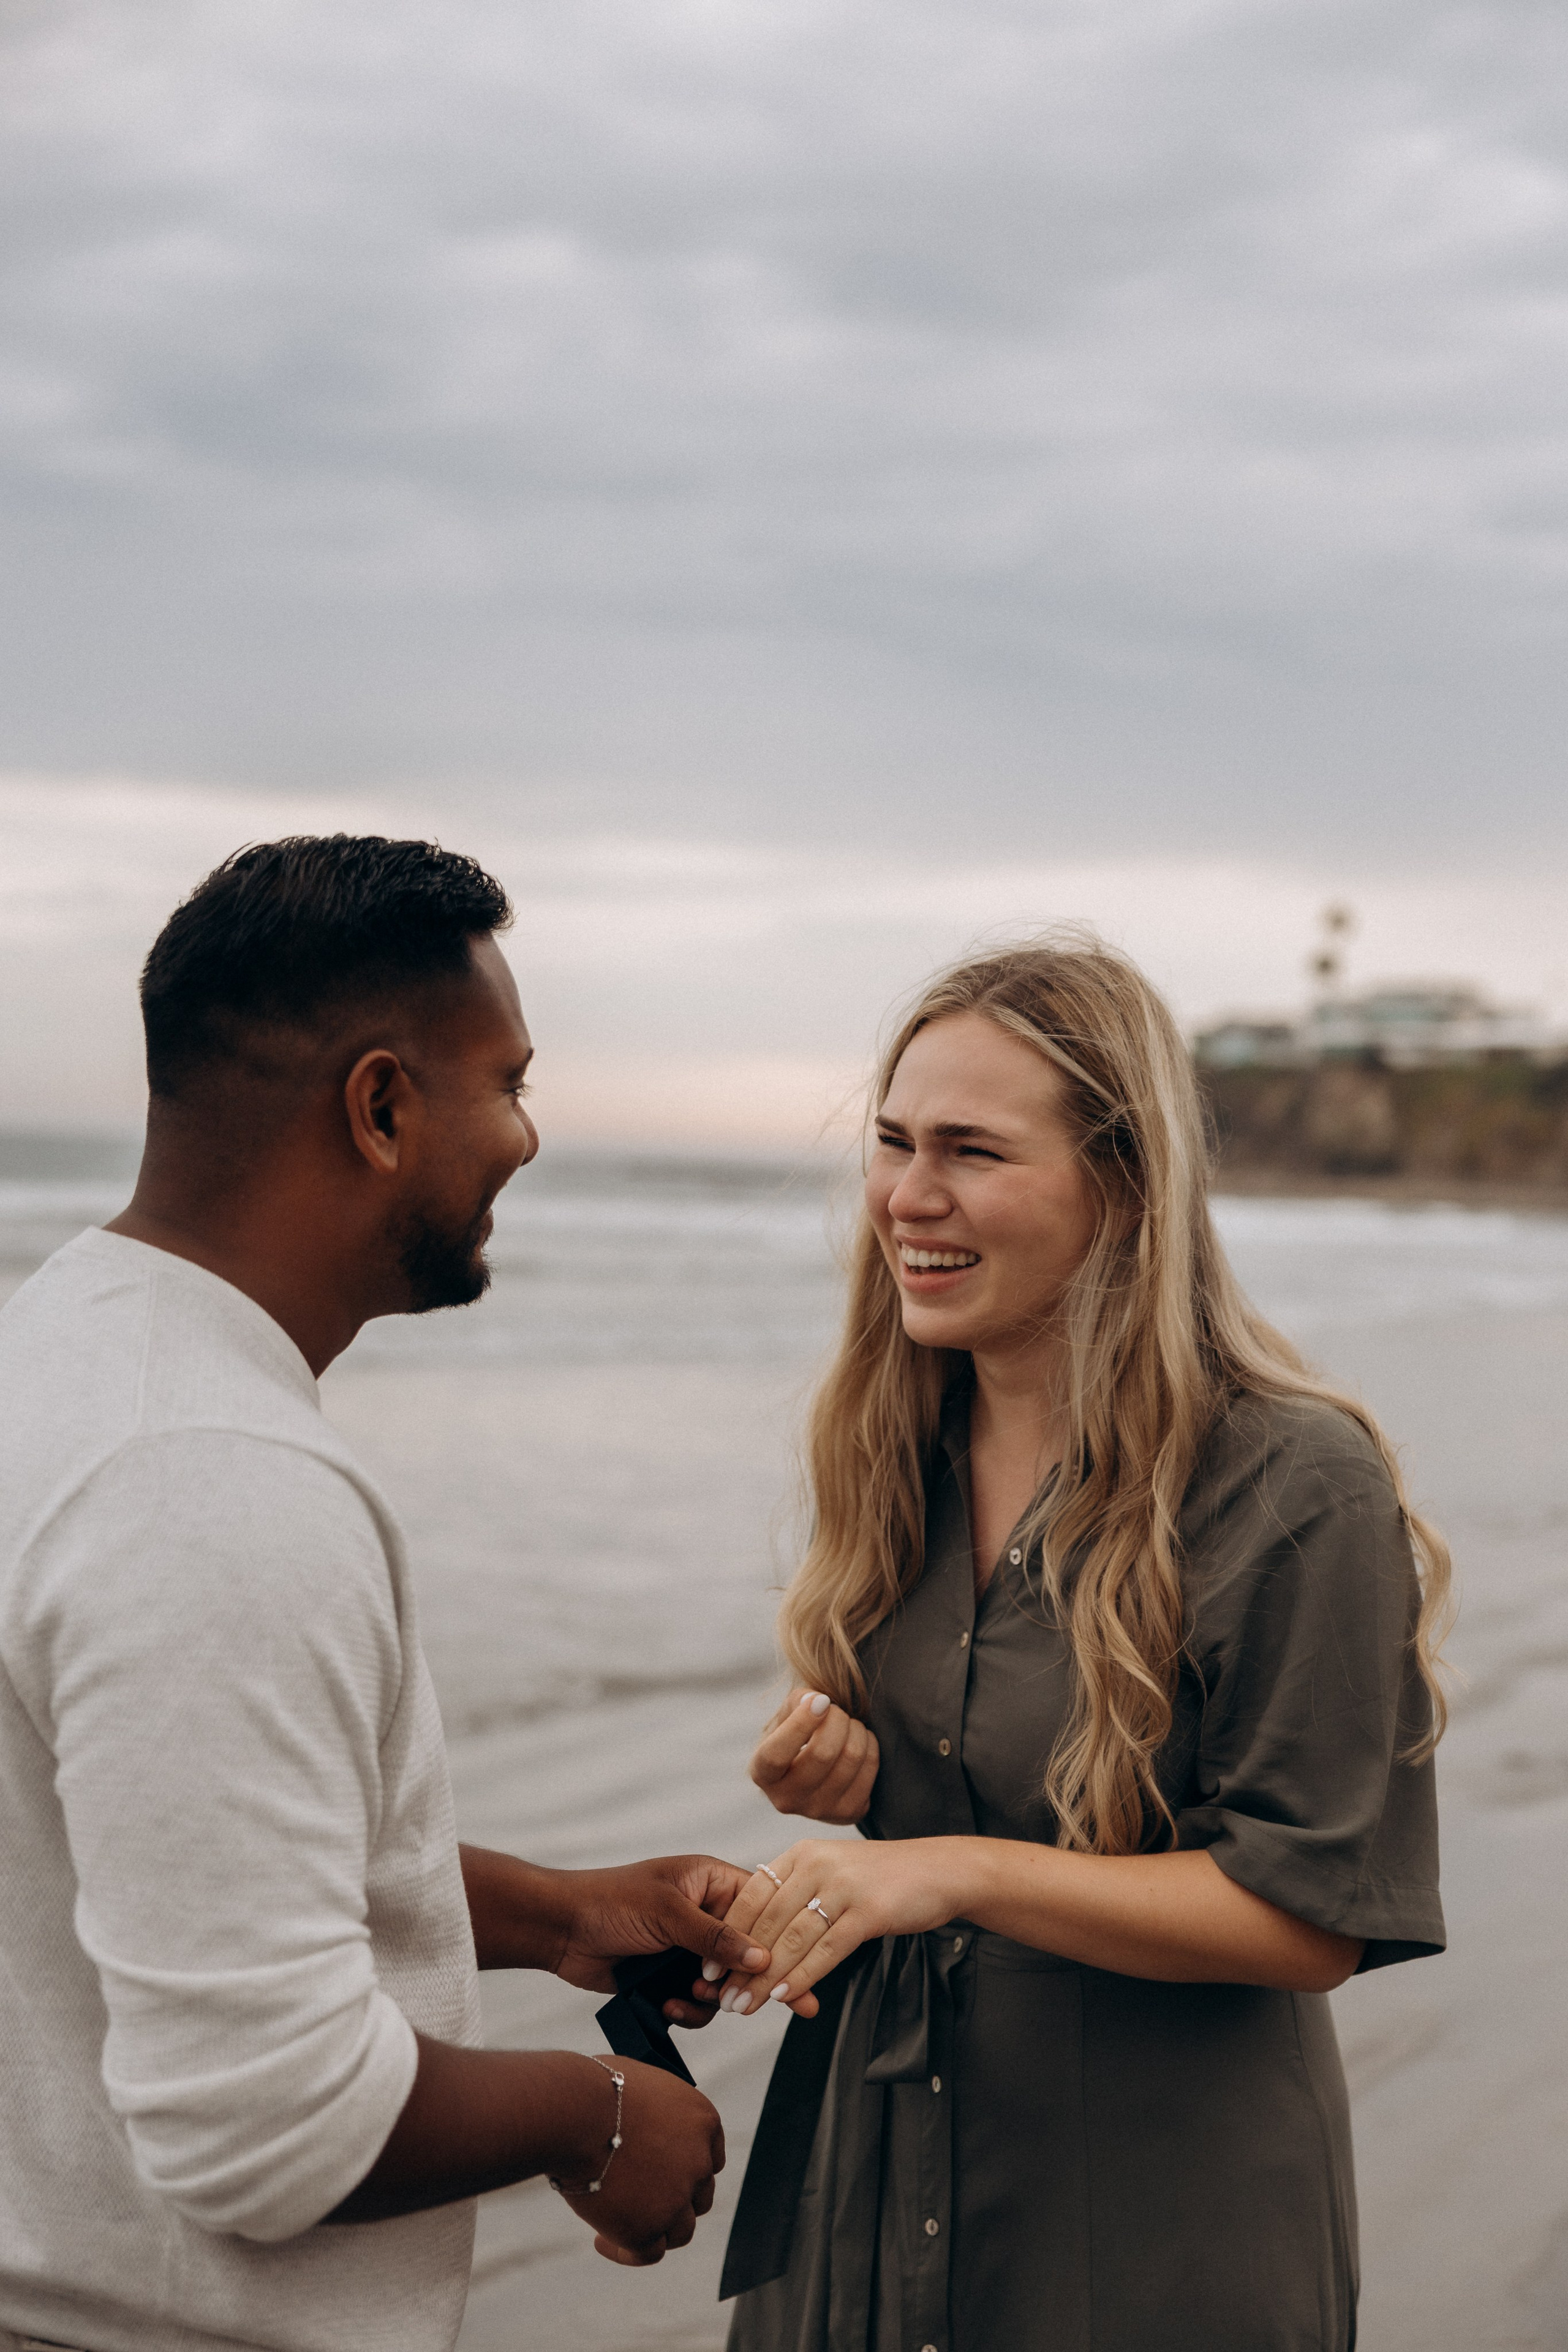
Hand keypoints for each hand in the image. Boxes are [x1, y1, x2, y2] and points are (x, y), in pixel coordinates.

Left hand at [551, 1855, 769, 2015]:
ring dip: (714, 1999)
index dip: (779, 1937)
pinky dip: (689, 2009)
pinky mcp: (673, 1977)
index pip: (762, 1907)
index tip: (792, 1967)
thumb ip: (715, 1937)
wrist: (562, 1930)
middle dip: (749, 1980)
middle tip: (753, 2003)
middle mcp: (707, 1915)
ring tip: (692, 1995)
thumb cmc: (611, 1902)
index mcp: (711, 1882)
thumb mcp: (667, 1912)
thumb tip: (762, 1958)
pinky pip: (700, 2002)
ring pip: (727, 1984)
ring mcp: (691, 1949)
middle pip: (750, 1952)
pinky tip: (668, 2005)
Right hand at [554, 2055, 725, 2266]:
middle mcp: (699, 2162)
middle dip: (674, 2199)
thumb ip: (653, 2115)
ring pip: (680, 2230)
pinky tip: (601, 2241)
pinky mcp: (648, 2229)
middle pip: (698, 2195)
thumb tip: (637, 2129)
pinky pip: (648, 2253)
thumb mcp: (641, 2089)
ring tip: (622, 2222)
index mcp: (702, 2120)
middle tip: (642, 2200)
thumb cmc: (595, 2089)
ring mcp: (676, 2199)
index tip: (666, 2174)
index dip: (690, 2170)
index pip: (711, 2156)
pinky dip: (626, 2253)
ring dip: (656, 2228)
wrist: (576, 2112)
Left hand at [712, 1838, 968, 2015]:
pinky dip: (802, 1976)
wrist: (939, 1871)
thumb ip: (797, 1891)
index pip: (751, 1894)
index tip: (709, 1964)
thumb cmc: (883, 1878)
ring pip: (791, 1939)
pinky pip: (826, 1950)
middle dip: (739, 1964)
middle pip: (766, 1921)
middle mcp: (817, 1864)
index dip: (726, 1932)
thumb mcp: (833, 1871)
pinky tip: (784, 1996)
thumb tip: (758, 1930)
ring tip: (745, 2005)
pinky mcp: (868, 1911)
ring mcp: (842, 1886)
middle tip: (722, 1996)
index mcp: (802, 1853)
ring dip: (764, 1978)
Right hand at [749, 1690, 879, 1823]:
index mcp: (762, 1774)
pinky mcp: (847, 1813)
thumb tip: (818, 1703)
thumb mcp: (786, 1716)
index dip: (801, 1724)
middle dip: (837, 1719)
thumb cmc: (797, 1734)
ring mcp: (818, 1811)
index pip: (776, 1754)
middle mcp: (786, 1800)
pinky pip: (869, 1767)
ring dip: (855, 1728)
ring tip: (848, 1724)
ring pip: (850, 1757)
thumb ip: (798, 1702)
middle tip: (836, 1710)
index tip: (821, 1701)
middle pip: (822, 1753)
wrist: (814, 1770)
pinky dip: (869, 1744)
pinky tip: (859, 1741)